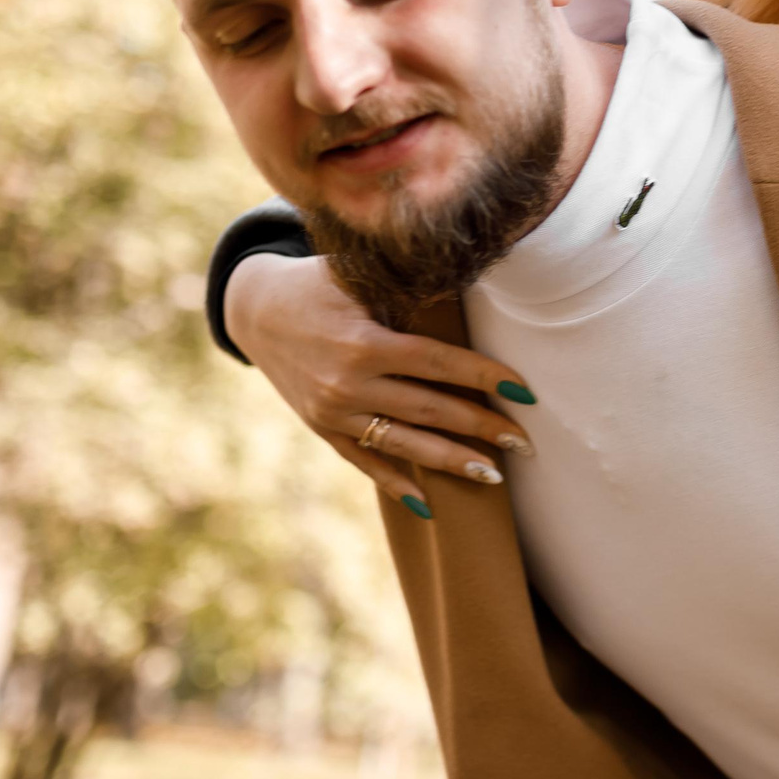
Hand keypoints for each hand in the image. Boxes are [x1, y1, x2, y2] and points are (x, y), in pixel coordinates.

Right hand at [225, 251, 535, 514]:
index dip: (485, 378)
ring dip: (451, 462)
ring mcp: (334, 412)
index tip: (526, 392)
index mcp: (364, 342)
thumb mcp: (356, 273)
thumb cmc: (317, 282)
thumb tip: (468, 280)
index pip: (439, 363)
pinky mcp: (322, 429)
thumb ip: (406, 285)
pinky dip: (395, 484)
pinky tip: (428, 505)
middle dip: (482, 427)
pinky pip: (364, 462)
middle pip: (430, 409)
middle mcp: (349, 384)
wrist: (252, 308)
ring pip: (404, 444)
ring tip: (495, 476)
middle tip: (524, 442)